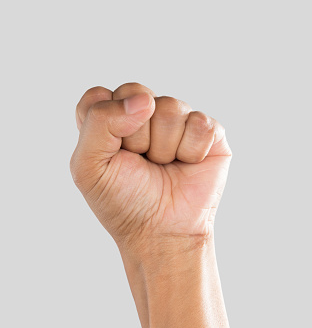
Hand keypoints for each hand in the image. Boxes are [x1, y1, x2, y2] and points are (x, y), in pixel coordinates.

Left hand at [70, 82, 231, 254]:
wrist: (161, 233)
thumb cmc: (124, 203)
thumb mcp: (89, 167)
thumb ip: (98, 122)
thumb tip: (145, 100)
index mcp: (110, 120)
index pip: (100, 96)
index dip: (105, 125)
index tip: (111, 155)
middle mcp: (142, 115)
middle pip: (136, 94)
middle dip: (136, 136)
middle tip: (140, 163)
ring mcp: (176, 121)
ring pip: (170, 107)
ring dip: (163, 148)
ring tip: (163, 167)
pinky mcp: (207, 132)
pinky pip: (201, 124)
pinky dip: (191, 152)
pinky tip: (186, 166)